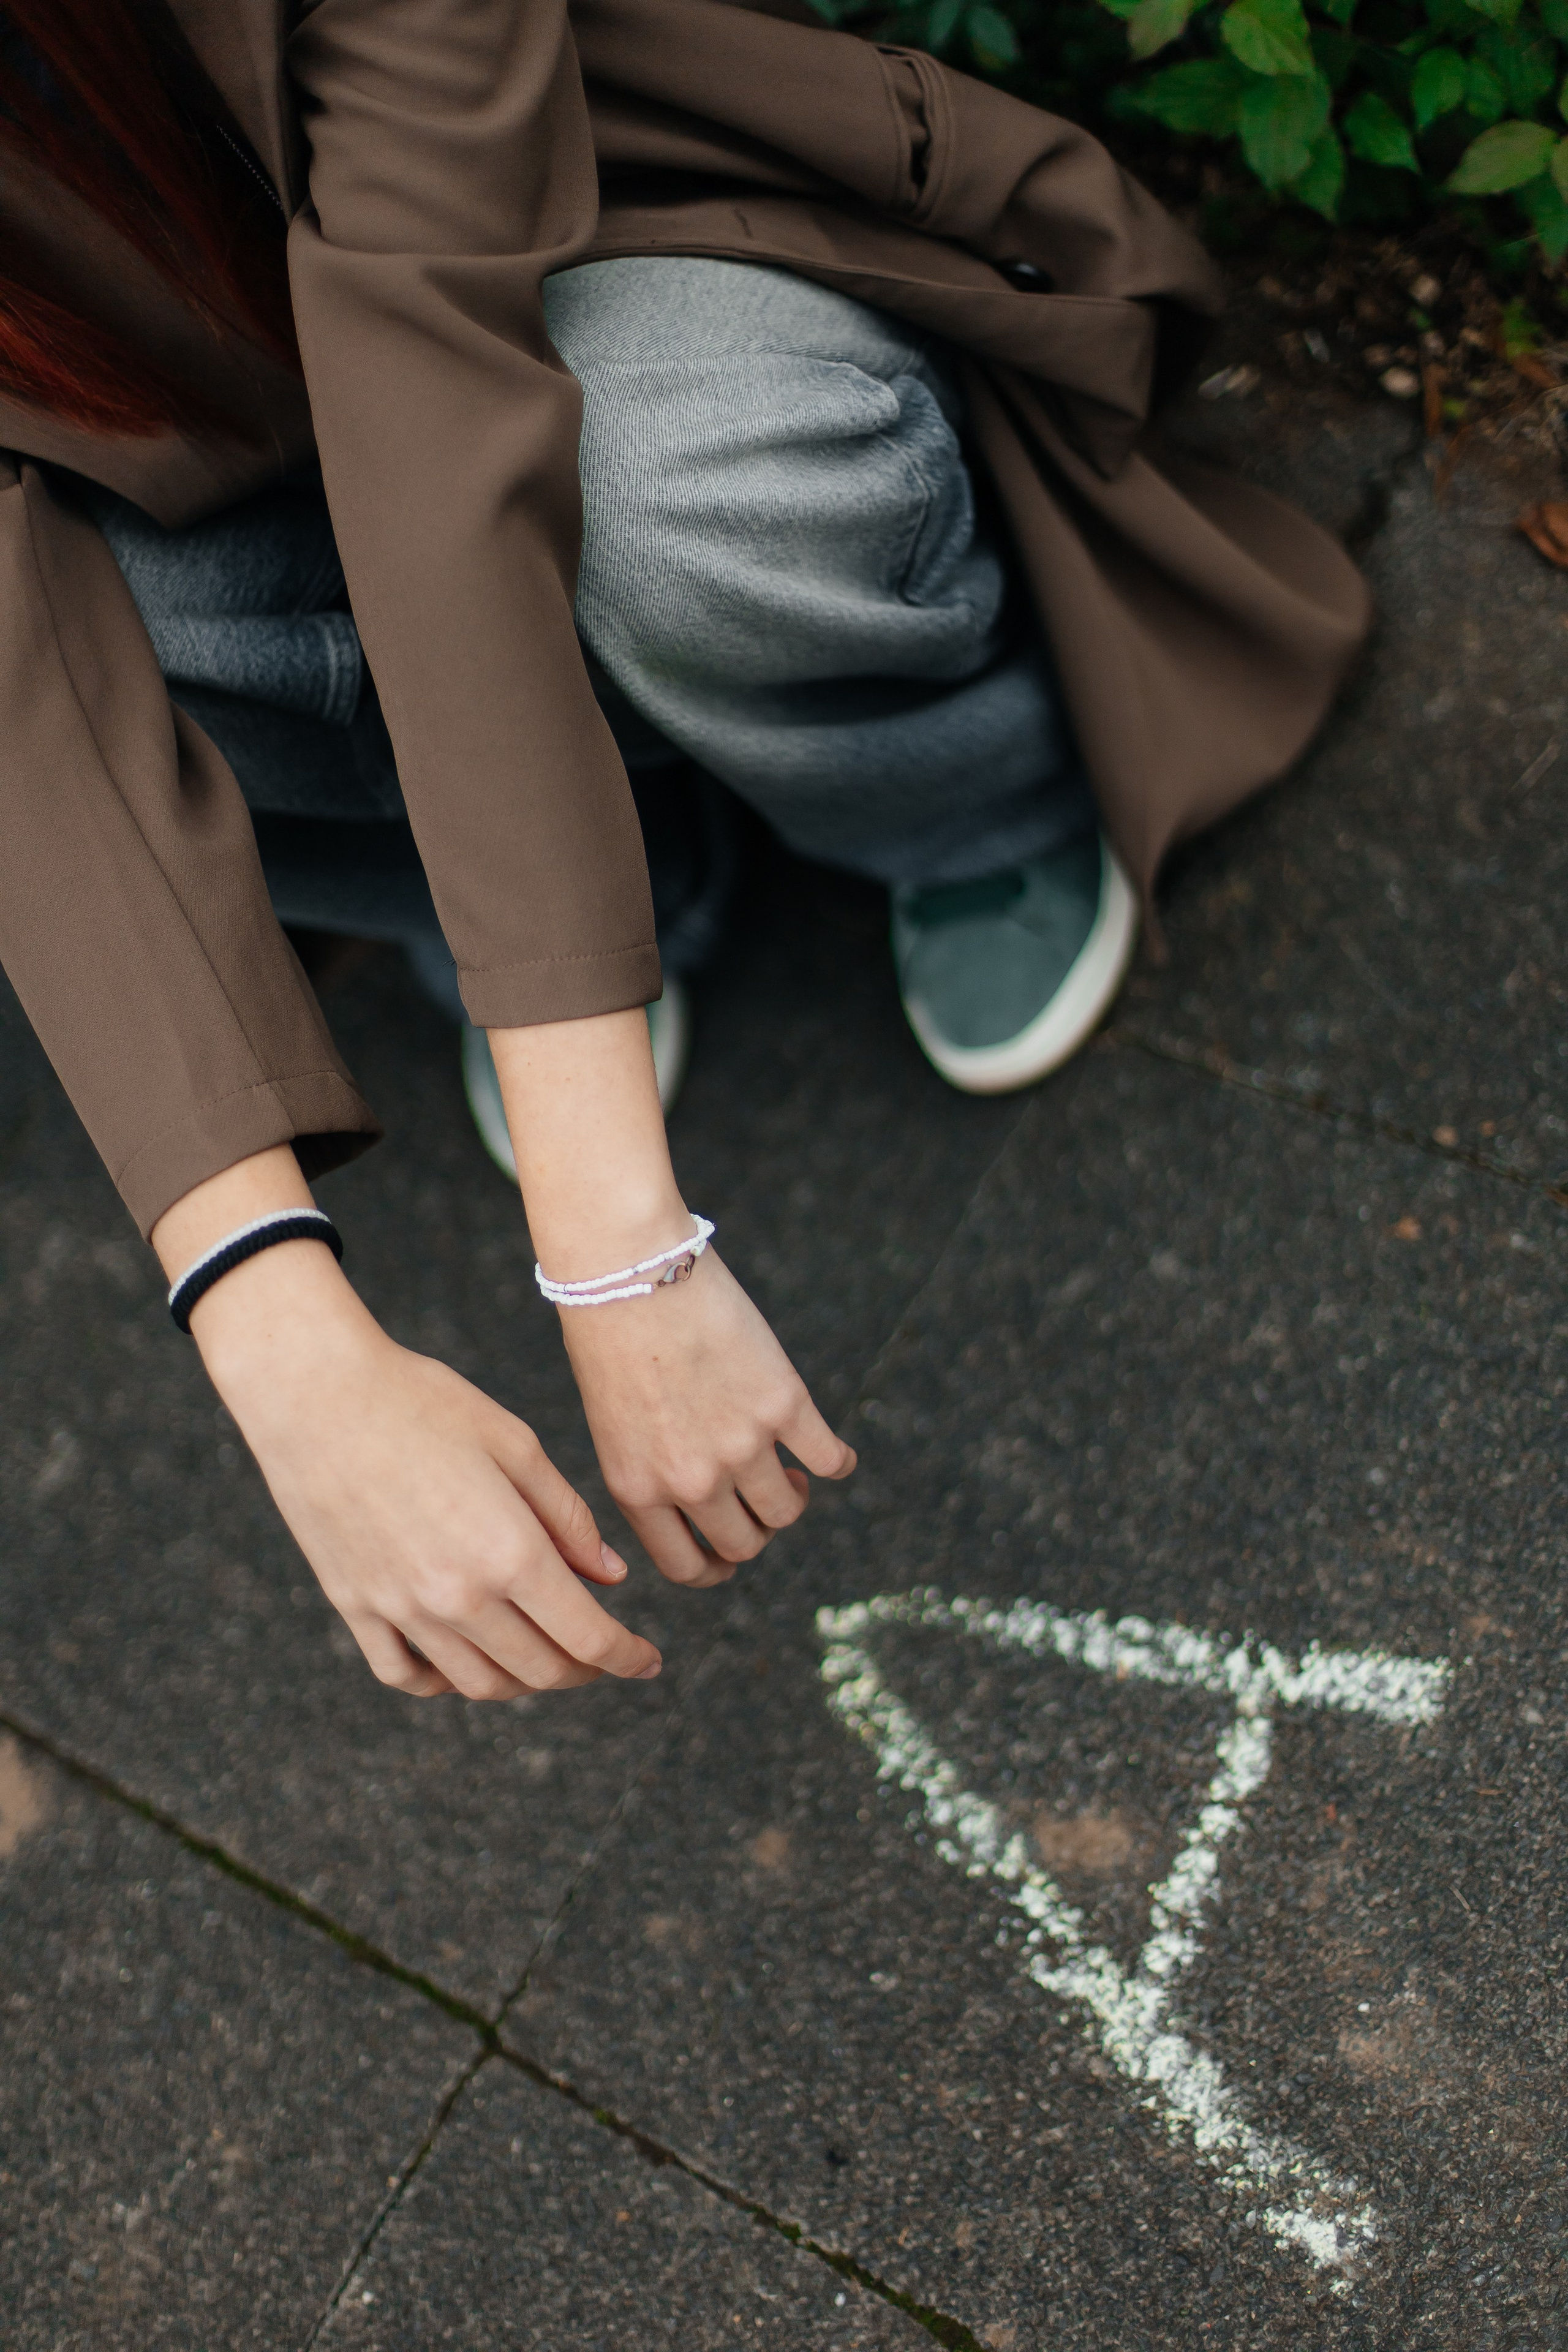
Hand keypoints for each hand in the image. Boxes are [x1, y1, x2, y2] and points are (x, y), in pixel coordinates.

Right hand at [153, 1152, 659, 1699]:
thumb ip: (569, 1518)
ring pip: (478, 1683)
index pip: (588, 1637)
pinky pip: (407, 1675)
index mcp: (510, 1553)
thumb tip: (611, 1578)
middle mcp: (458, 1597)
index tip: (649, 1661)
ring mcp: (401, 1610)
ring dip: (524, 1681)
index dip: (627, 1657)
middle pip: (540, 1669)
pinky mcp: (355, 1607)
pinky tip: (467, 1661)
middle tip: (603, 1653)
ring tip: (545, 1656)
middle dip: (585, 1670)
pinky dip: (445, 1683)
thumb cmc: (422, 1401)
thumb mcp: (515, 1445)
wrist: (313, 1390)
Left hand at [488, 1007, 855, 1585]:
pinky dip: (836, 1463)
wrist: (631, 1270)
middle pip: (744, 1543)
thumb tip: (696, 1509)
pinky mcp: (783, 1403)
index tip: (727, 1553)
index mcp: (639, 1489)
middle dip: (755, 1530)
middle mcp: (691, 1479)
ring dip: (791, 1497)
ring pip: (787, 1510)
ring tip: (787, 1470)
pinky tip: (831, 1455)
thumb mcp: (615, 1425)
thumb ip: (651, 1475)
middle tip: (758, 1498)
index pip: (688, 1567)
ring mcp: (741, 1445)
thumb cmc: (611, 1338)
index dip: (713, 1567)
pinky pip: (828, 1460)